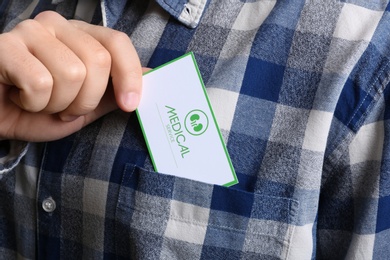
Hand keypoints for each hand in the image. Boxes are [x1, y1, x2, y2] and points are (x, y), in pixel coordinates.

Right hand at [0, 11, 142, 141]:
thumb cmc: (40, 110)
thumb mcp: (85, 106)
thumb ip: (115, 91)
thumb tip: (154, 76)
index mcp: (81, 36)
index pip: (118, 42)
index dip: (130, 76)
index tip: (129, 105)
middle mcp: (58, 26)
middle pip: (98, 62)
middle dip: (85, 101)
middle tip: (64, 108)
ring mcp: (30, 31)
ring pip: (71, 73)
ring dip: (57, 104)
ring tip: (40, 102)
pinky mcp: (4, 45)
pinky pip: (39, 82)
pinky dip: (33, 103)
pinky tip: (20, 97)